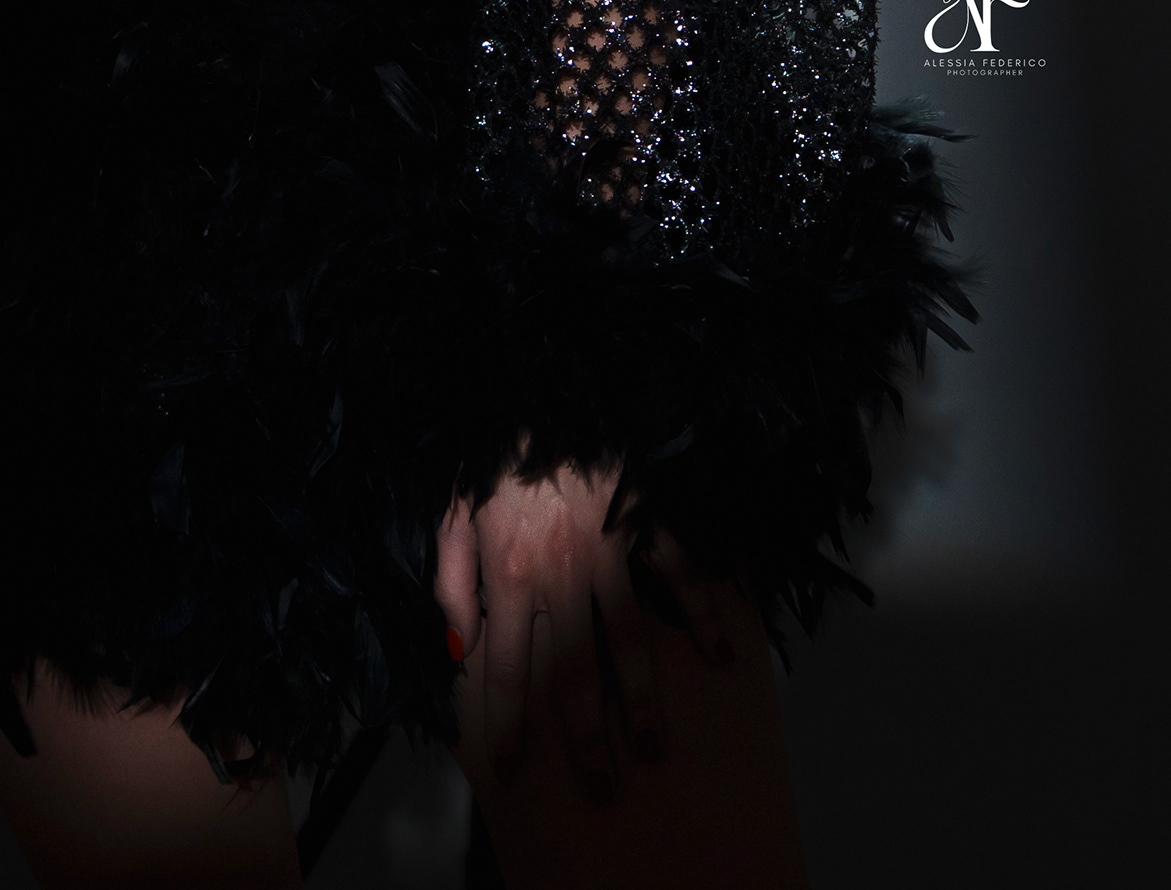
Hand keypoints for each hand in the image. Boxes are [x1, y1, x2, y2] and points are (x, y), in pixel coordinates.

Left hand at [434, 456, 742, 813]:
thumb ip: (451, 587)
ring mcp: (607, 549)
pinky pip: (677, 575)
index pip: (504, 667)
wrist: (547, 382)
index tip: (511, 767)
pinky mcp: (645, 521)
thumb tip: (456, 653)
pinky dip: (702, 614)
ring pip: (626, 636)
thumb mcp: (453, 514)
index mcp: (508, 572)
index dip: (507, 721)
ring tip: (651, 746)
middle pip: (571, 669)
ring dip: (640, 696)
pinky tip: (719, 657)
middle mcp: (559, 572)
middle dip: (583, 735)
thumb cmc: (495, 453)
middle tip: (600, 787)